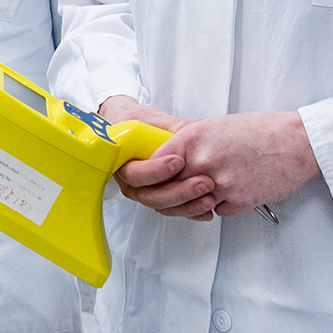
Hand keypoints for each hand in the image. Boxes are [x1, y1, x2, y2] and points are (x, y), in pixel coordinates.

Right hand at [103, 97, 215, 220]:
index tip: (179, 161)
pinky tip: (205, 211)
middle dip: (178, 192)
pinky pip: (172, 210)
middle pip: (150, 195)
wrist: (134, 131)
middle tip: (203, 183)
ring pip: (162, 206)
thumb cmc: (139, 124)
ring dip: (187, 205)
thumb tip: (198, 129)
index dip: (155, 171)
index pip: (135, 172)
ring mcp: (143, 192)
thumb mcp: (155, 119)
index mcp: (123, 160)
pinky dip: (190, 212)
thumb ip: (174, 128)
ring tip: (209, 198)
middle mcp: (130, 181)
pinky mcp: (159, 199)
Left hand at [113, 103, 319, 221]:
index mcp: (192, 139)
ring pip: (192, 204)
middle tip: (178, 194)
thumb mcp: (214, 127)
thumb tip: (165, 160)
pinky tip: (235, 189)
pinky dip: (223, 205)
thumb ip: (187, 144)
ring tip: (210, 190)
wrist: (297, 142)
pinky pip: (218, 210)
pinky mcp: (238, 200)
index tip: (155, 180)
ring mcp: (220, 182)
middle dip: (172, 195)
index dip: (152, 176)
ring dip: (197, 202)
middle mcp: (203, 160)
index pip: (154, 165)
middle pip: (169, 190)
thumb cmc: (259, 132)